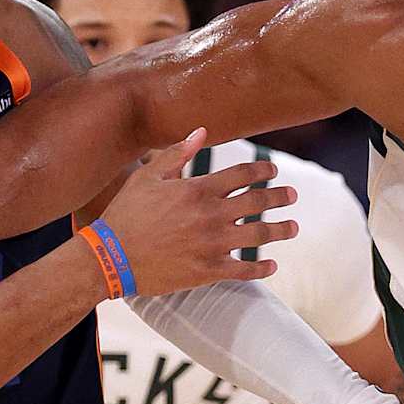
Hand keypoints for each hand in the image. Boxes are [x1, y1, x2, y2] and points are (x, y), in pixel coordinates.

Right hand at [104, 129, 298, 295]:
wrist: (110, 258)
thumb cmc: (126, 214)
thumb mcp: (147, 177)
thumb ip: (178, 154)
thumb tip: (202, 131)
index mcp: (198, 189)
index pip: (243, 174)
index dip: (263, 171)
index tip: (273, 172)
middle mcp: (211, 215)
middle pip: (258, 202)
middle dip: (280, 197)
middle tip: (292, 196)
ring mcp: (213, 244)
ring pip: (259, 235)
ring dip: (281, 230)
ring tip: (293, 227)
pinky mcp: (209, 271)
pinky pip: (245, 270)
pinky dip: (262, 268)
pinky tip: (272, 265)